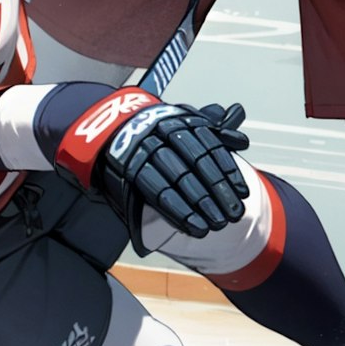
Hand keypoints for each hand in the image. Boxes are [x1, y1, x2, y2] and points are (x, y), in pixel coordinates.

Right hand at [55, 88, 249, 240]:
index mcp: (178, 119)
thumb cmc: (149, 130)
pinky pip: (157, 193)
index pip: (209, 147)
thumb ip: (212, 130)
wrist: (103, 127)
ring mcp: (145, 149)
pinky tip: (193, 226)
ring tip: (217, 224)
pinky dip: (178, 212)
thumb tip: (242, 141)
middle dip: (218, 192)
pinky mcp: (129, 169)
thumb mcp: (180, 122)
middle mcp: (162, 131)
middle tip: (234, 214)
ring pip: (179, 180)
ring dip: (201, 205)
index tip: (242, 192)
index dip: (227, 171)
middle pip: (197, 166)